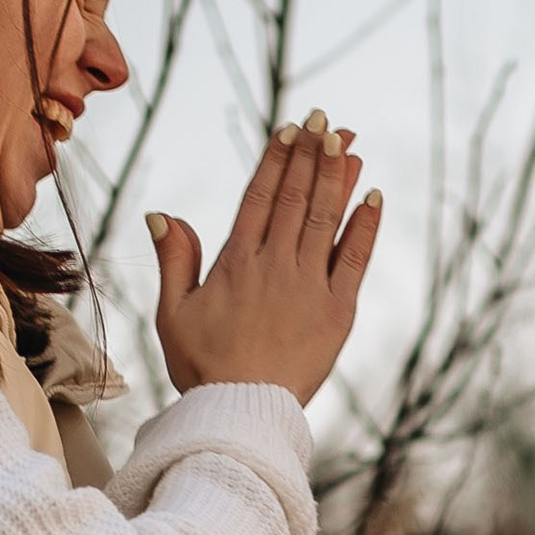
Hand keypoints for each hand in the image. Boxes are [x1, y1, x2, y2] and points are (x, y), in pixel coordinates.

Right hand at [148, 114, 381, 403]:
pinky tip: (373, 197)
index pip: (258, 196)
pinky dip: (365, 226)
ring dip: (338, 177)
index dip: (276, 159)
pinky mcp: (338, 311)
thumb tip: (161, 212)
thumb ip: (175, 259)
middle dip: (311, 155)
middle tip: (325, 121)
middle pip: (295, 197)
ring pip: (325, 218)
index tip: (290, 129)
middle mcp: (275, 266)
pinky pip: (356, 259)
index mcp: (236, 263)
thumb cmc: (203, 368)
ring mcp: (310, 286)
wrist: (242, 414)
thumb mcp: (174, 314)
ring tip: (349, 141)